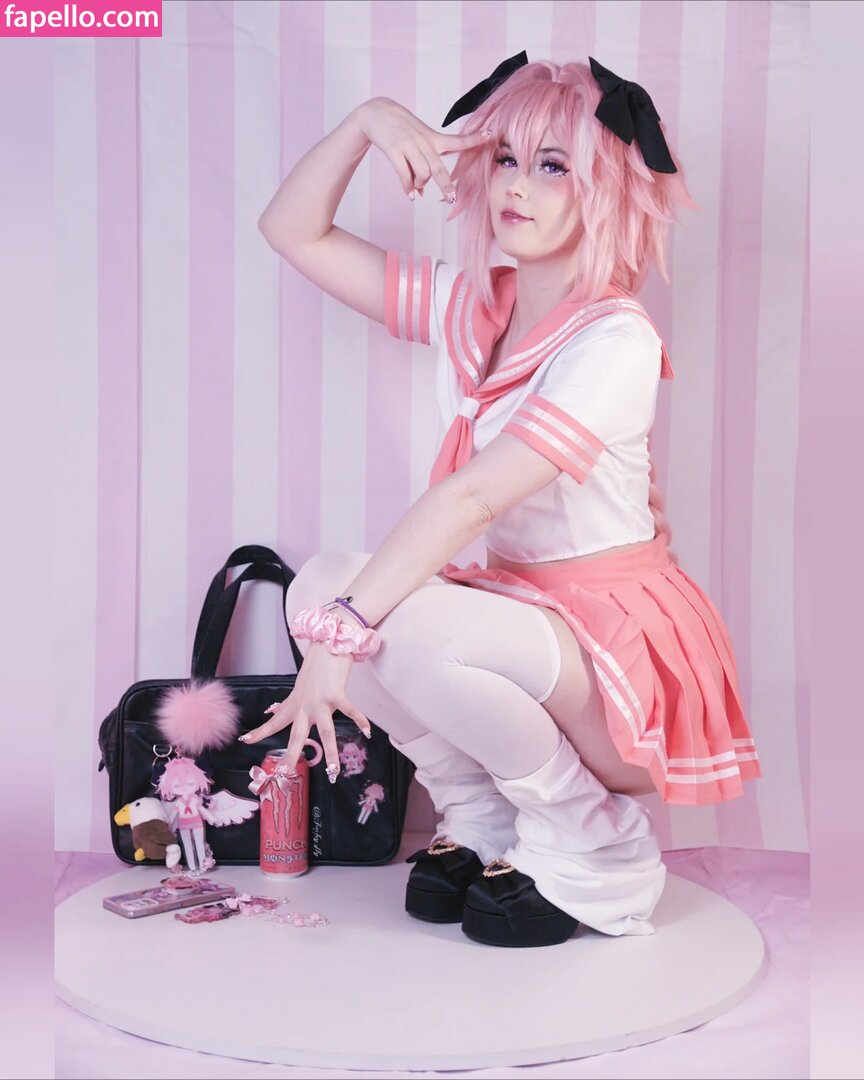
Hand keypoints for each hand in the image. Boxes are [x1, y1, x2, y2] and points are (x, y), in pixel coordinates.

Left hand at [238, 642, 371, 778]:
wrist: (329, 642)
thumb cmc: (318, 665)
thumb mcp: (300, 686)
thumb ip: (291, 702)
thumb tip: (273, 711)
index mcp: (296, 703)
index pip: (275, 720)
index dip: (260, 731)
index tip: (245, 740)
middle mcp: (305, 705)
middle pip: (297, 735)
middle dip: (291, 755)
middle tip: (285, 773)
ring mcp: (320, 701)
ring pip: (325, 732)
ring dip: (331, 753)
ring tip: (334, 771)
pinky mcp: (336, 694)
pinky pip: (350, 711)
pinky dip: (360, 721)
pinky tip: (368, 731)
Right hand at [356, 96, 493, 199]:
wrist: (376, 113)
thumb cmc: (400, 129)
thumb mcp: (418, 139)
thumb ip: (423, 165)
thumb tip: (420, 193)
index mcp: (433, 138)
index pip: (457, 140)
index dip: (475, 139)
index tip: (491, 134)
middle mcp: (423, 142)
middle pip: (439, 168)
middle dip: (446, 185)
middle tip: (451, 199)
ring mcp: (408, 145)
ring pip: (422, 173)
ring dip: (420, 186)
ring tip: (416, 190)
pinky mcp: (394, 149)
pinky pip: (404, 174)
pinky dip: (408, 188)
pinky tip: (410, 195)